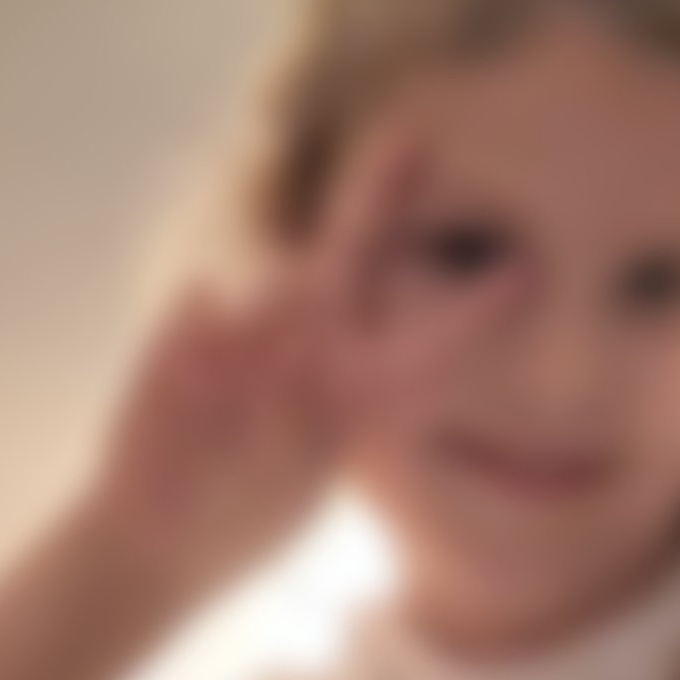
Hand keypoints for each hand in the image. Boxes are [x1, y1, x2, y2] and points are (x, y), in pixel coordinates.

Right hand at [79, 126, 517, 597]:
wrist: (151, 543)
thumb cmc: (237, 521)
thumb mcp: (294, 485)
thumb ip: (311, 415)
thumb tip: (292, 330)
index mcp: (358, 397)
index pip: (430, 349)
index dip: (476, 312)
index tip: (528, 269)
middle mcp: (310, 354)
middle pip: (352, 257)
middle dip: (381, 198)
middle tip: (413, 136)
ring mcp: (248, 339)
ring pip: (278, 291)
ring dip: (273, 328)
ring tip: (249, 400)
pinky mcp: (184, 335)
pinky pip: (203, 307)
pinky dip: (202, 348)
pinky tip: (189, 396)